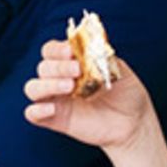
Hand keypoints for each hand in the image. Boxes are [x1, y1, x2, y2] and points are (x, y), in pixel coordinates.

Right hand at [23, 40, 152, 150]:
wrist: (134, 122)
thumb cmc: (126, 93)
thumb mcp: (120, 69)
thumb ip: (103, 56)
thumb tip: (92, 44)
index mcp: (71, 63)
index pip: (51, 50)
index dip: (57, 49)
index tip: (71, 51)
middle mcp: (59, 79)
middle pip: (43, 67)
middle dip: (58, 67)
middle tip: (77, 70)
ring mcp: (56, 99)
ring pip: (32, 88)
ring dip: (47, 84)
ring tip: (69, 87)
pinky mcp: (55, 119)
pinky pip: (33, 114)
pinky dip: (36, 110)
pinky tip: (52, 108)